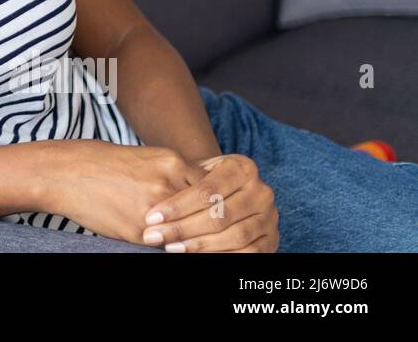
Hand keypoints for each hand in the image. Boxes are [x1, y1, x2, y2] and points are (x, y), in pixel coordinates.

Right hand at [43, 140, 211, 244]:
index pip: (213, 189)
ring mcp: (155, 208)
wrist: (64, 173)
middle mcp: (168, 183)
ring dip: (197, 239)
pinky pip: (167, 243)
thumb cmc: (101, 163)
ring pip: (191, 230)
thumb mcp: (143, 156)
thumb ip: (172, 172)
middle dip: (216, 226)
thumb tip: (200, 190)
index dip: (220, 205)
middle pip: (209, 211)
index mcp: (171, 161)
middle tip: (224, 236)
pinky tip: (173, 246)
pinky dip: (173, 246)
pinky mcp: (140, 231)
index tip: (224, 216)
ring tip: (201, 245)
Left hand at [140, 153, 278, 252]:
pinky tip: (195, 256)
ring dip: (200, 245)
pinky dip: (221, 255)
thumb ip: (182, 186)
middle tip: (156, 236)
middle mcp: (261, 191)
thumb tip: (155, 214)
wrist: (230, 192)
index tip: (153, 217)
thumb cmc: (205, 182)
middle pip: (219, 215)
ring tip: (171, 247)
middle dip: (183, 228)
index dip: (178, 206)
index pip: (206, 191)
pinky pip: (248, 253)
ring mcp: (270, 217)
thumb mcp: (196, 174)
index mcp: (242, 168)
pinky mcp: (272, 239)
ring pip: (234, 236)